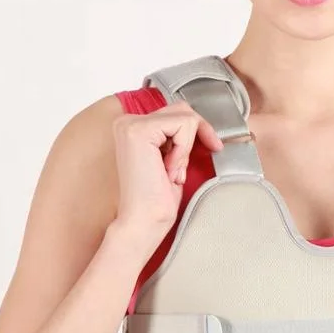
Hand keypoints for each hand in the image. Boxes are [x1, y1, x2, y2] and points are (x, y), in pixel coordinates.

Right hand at [111, 101, 223, 258]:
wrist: (144, 222)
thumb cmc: (156, 200)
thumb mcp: (172, 159)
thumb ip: (177, 138)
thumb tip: (200, 122)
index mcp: (132, 127)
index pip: (176, 113)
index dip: (195, 133)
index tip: (206, 150)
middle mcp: (127, 121)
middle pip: (182, 110)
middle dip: (195, 137)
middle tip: (182, 169)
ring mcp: (131, 124)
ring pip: (185, 117)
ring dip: (186, 148)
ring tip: (170, 172)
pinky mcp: (139, 130)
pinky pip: (183, 125)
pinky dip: (184, 150)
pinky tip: (168, 169)